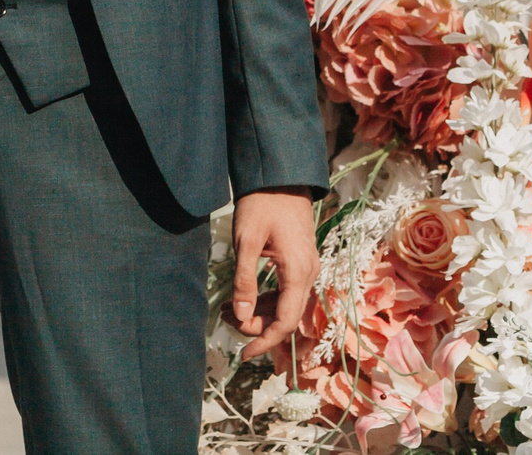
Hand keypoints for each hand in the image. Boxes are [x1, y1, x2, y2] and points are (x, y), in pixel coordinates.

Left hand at [230, 188, 317, 361]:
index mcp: (298, 272)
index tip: (244, 354)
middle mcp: (308, 274)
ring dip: (258, 312)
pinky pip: (285, 291)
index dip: (265, 341)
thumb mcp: (247, 241)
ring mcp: (306, 268)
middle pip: (285, 316)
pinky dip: (264, 298)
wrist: (280, 177)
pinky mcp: (298, 262)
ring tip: (226, 309)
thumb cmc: (262, 204)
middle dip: (256, 325)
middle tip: (223, 317)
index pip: (286, 321)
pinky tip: (241, 297)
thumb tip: (240, 316)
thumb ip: (245, 279)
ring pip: (285, 305)